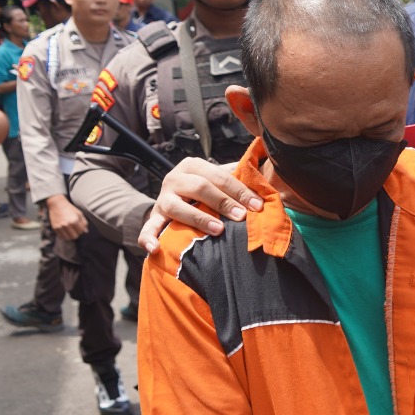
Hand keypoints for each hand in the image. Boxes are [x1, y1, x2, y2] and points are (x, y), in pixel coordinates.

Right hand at [45, 193, 87, 239]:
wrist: (57, 204)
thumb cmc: (69, 208)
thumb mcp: (79, 213)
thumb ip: (84, 223)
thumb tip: (86, 231)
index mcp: (74, 220)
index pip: (81, 231)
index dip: (82, 230)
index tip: (80, 227)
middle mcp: (67, 224)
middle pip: (75, 236)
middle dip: (76, 234)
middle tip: (75, 230)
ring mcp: (60, 227)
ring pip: (68, 238)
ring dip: (70, 236)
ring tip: (70, 231)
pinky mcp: (55, 228)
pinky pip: (61, 237)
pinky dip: (64, 235)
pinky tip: (66, 231)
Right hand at [138, 157, 263, 253]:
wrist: (175, 196)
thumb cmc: (207, 189)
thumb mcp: (219, 178)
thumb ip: (238, 176)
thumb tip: (267, 178)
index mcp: (193, 165)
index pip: (219, 176)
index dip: (240, 190)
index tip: (257, 205)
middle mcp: (175, 178)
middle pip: (200, 187)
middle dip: (223, 202)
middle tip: (242, 217)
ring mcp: (162, 198)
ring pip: (177, 207)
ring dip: (198, 218)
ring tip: (219, 230)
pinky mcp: (154, 216)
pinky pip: (148, 228)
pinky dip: (148, 238)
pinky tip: (155, 249)